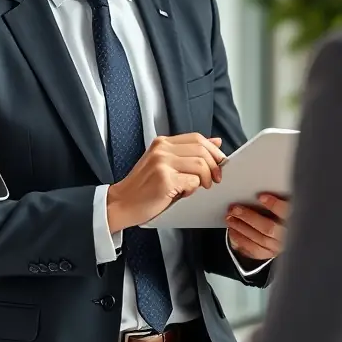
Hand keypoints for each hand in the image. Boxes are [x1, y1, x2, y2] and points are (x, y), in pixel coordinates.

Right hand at [106, 133, 225, 231]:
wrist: (121, 204)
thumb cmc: (143, 187)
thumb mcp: (164, 164)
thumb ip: (188, 152)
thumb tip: (216, 141)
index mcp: (162, 143)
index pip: (197, 138)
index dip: (213, 151)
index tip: (220, 163)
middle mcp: (162, 149)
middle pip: (202, 150)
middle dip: (214, 166)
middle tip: (214, 180)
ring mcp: (162, 164)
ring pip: (200, 165)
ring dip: (205, 180)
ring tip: (197, 188)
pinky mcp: (164, 180)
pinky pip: (193, 182)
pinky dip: (193, 190)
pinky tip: (182, 194)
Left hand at [226, 194, 289, 260]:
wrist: (289, 232)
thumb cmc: (285, 212)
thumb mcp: (287, 202)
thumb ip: (281, 198)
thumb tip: (262, 192)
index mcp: (296, 220)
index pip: (287, 213)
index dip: (275, 205)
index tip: (261, 197)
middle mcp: (288, 237)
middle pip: (268, 228)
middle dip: (249, 217)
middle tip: (235, 209)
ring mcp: (279, 247)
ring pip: (260, 240)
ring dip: (242, 228)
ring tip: (230, 218)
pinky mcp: (270, 254)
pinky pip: (255, 250)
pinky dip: (242, 241)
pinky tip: (233, 232)